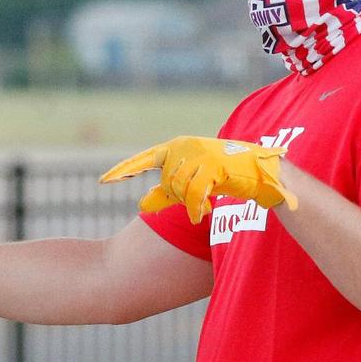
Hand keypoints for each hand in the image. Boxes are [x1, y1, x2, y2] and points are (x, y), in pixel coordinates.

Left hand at [99, 136, 298, 223]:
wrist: (257, 171)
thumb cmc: (221, 176)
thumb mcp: (190, 184)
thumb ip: (165, 194)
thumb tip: (140, 203)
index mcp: (175, 148)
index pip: (144, 160)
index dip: (124, 171)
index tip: (104, 181)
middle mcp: (183, 146)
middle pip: (165, 181)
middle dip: (177, 197)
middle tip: (196, 202)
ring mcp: (198, 153)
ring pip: (178, 187)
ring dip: (190, 202)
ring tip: (203, 205)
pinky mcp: (212, 164)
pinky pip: (194, 193)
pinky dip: (196, 207)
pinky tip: (202, 214)